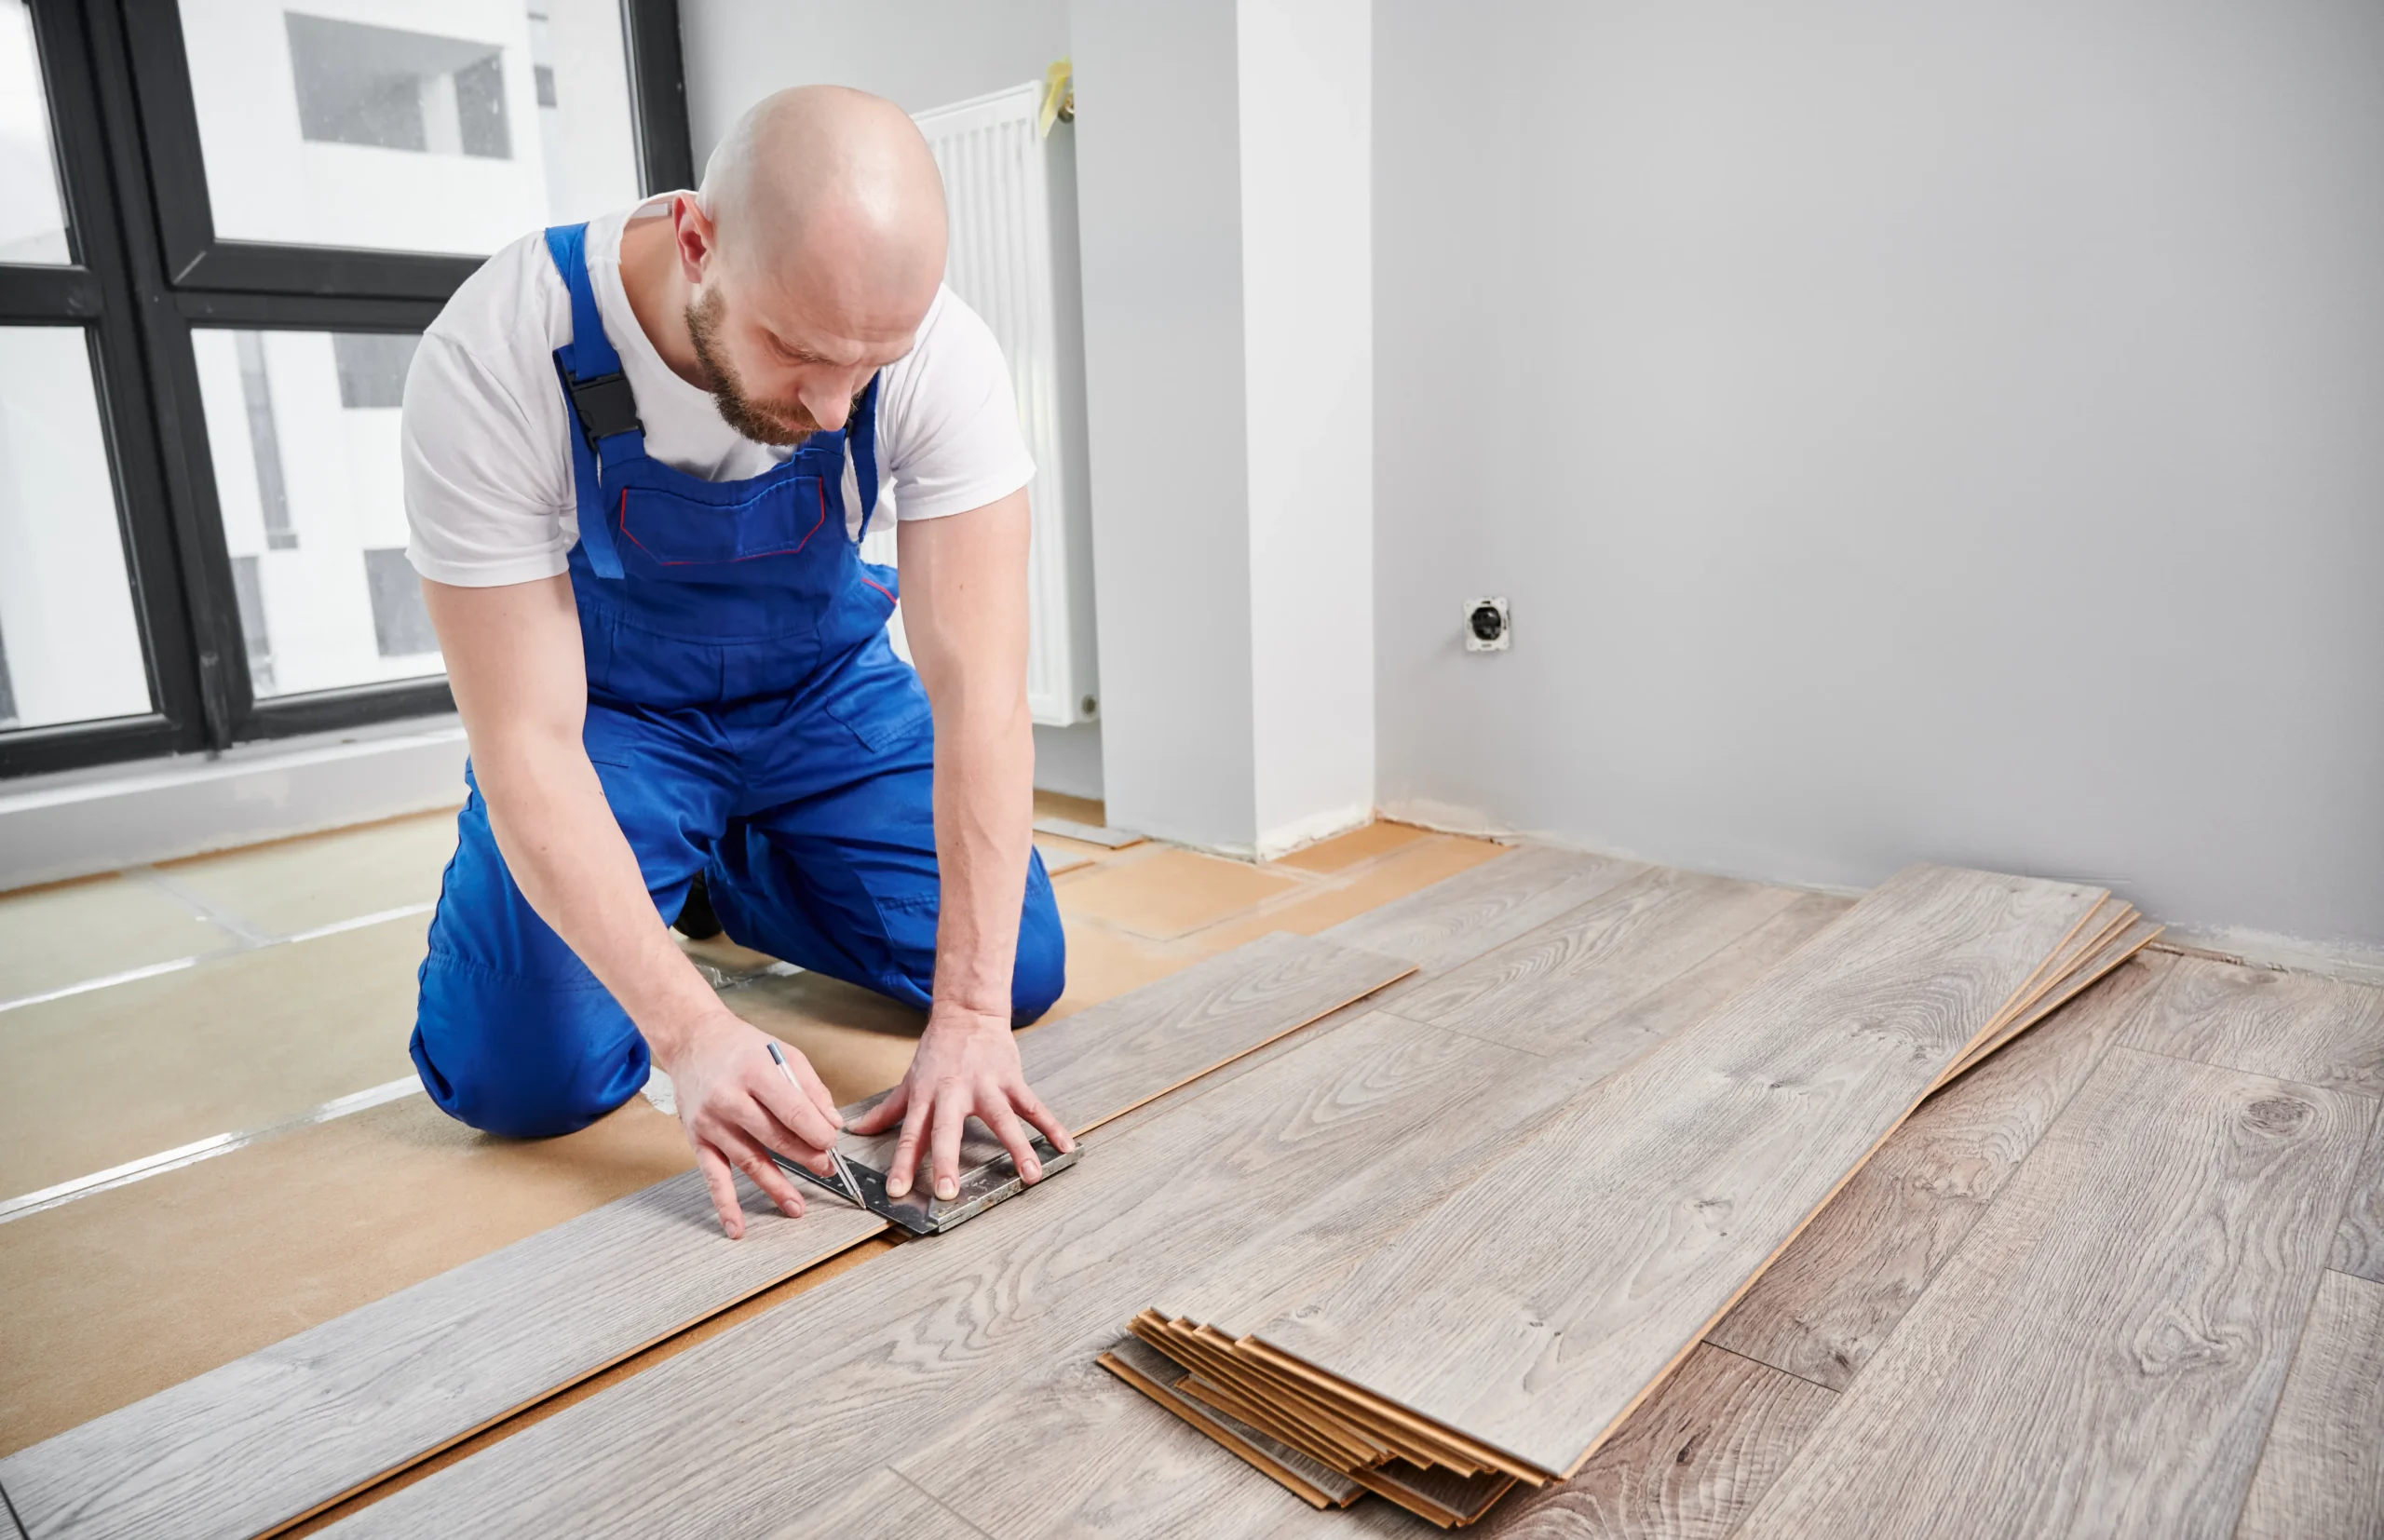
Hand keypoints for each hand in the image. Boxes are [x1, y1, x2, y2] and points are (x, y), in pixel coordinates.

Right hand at [658, 1009, 843, 1237]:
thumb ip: (811, 1087)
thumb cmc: (741, 1047)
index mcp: (754, 1072)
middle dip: (805, 1157)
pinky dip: (725, 1205)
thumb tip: (833, 1122)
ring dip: (776, 1186)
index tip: (831, 1143)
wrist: (693, 1042)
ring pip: (749, 1161)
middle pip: (773, 1138)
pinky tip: (736, 1227)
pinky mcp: (698, 1139)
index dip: (815, 1131)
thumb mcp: (783, 1053)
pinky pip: (713, 1177)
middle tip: (826, 1169)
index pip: (791, 1110)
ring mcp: (710, 1122)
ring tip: (797, 1207)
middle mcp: (728, 1098)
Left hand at [847, 1005, 1075, 1201]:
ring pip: (1002, 1119)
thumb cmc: (938, 1051)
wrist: (968, 1013)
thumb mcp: (909, 1081)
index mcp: (926, 1097)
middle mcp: (954, 1093)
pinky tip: (1065, 1147)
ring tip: (1030, 1176)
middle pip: (948, 1130)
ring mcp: (987, 1086)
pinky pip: (1034, 1107)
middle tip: (948, 1192)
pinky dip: (1051, 1126)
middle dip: (948, 1161)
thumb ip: (886, 1111)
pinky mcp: (1012, 1080)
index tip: (897, 1192)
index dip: (903, 1165)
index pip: (911, 1135)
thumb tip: (856, 1130)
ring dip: (1018, 1148)